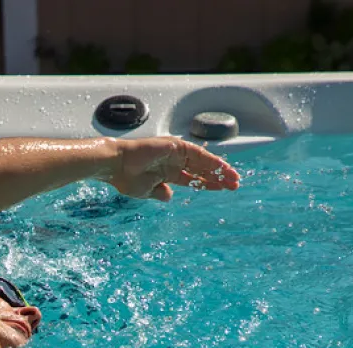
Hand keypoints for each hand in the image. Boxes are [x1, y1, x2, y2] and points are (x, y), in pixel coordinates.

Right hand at [111, 137, 239, 201]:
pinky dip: (211, 161)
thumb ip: (159, 193)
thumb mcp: (146, 191)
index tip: (221, 190)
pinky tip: (222, 169)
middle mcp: (175, 162)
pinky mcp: (176, 146)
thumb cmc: (126, 178)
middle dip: (218, 177)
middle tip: (234, 185)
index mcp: (168, 173)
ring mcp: (176, 153)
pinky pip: (198, 154)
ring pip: (204, 162)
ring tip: (234, 178)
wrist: (117, 165)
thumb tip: (169, 196)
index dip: (208, 184)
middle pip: (202, 170)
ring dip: (219, 170)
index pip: (193, 179)